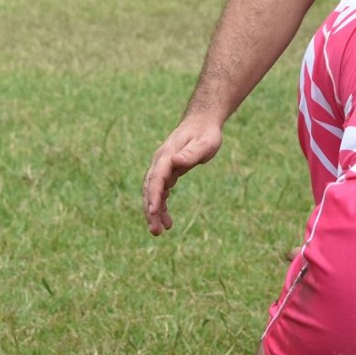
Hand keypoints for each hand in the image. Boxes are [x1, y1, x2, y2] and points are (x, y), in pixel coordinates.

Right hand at [143, 116, 223, 235]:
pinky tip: (168, 221)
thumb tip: (176, 162)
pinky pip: (160, 191)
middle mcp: (160, 162)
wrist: (202, 123)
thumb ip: (191, 154)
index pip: (156, 178)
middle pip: (150, 188)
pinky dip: (161, 205)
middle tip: (155, 231)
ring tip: (159, 231)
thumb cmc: (205, 134)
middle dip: (150, 210)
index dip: (153, 196)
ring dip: (154, 211)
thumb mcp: (204, 144)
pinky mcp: (167, 172)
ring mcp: (162, 167)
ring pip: (152, 192)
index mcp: (167, 156)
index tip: (152, 212)